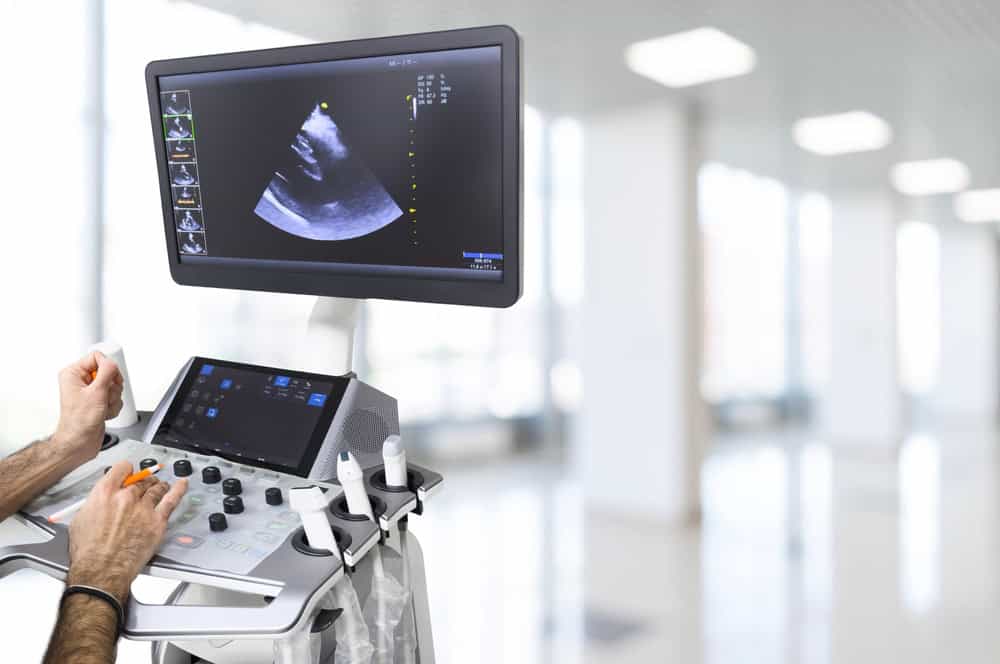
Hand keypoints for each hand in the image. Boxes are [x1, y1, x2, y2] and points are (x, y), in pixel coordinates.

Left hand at [53, 352, 124, 461]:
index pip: (97, 357)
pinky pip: (114, 397)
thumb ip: (107, 372)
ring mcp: (90, 391)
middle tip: (104, 397)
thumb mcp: (96, 392)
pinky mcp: (98, 401)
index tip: (109, 380)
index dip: (107, 368)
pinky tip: (104, 413)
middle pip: (109, 372)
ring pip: (114, 385)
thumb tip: (112, 362)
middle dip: (112, 387)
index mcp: (73, 373)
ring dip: (113, 399)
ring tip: (102, 407)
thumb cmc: (79, 422)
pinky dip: (113, 406)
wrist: (80, 442)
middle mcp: (80, 381)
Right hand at [66, 461, 186, 602]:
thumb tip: (100, 500)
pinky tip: (182, 484)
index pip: (122, 468)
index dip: (127, 470)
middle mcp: (126, 497)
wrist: (101, 571)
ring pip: (156, 488)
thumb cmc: (88, 552)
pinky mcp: (157, 521)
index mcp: (105, 493)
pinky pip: (172, 500)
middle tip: (144, 484)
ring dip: (158, 486)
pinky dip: (178, 490)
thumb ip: (95, 503)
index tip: (129, 473)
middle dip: (143, 481)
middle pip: (141, 480)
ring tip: (160, 486)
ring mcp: (144, 508)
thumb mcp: (81, 519)